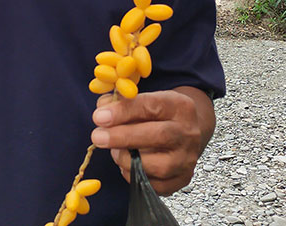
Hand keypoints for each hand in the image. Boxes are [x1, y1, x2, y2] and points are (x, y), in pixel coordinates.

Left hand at [89, 87, 213, 195]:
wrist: (182, 133)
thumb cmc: (156, 114)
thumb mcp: (142, 99)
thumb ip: (119, 102)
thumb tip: (101, 112)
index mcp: (179, 106)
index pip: (151, 107)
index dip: (123, 112)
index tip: (99, 117)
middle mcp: (188, 133)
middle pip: (159, 135)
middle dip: (123, 137)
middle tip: (97, 137)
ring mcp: (187, 159)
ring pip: (159, 165)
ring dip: (128, 160)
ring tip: (114, 152)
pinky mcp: (182, 179)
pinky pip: (155, 185)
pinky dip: (134, 176)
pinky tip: (126, 165)